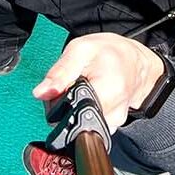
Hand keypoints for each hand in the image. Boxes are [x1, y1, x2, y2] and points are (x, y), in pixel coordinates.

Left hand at [33, 33, 165, 129]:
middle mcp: (114, 111)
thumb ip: (60, 72)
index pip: (71, 112)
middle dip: (66, 106)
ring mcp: (116, 120)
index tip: (63, 87)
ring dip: (76, 109)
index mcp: (108, 91)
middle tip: (72, 84)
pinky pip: (92, 123)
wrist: (134, 60)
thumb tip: (40, 93)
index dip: (59, 103)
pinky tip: (91, 97)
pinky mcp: (114, 124)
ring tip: (84, 88)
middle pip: (75, 121)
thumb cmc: (109, 52)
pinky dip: (86, 112)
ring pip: (82, 124)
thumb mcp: (81, 50)